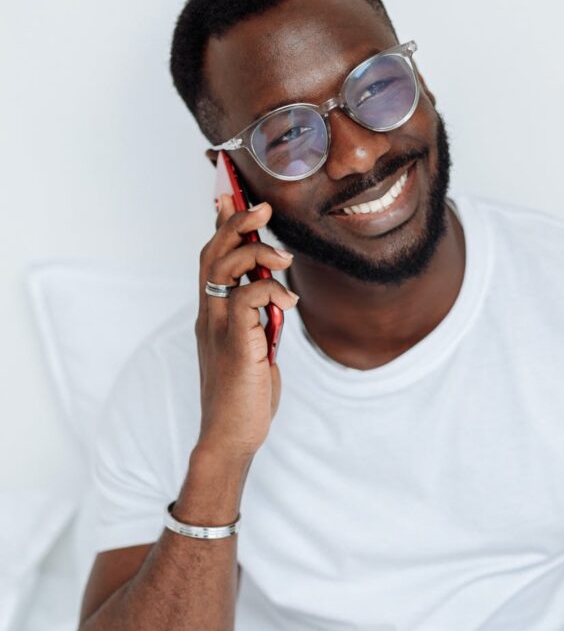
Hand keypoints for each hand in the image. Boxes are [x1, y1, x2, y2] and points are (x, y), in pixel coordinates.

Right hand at [195, 193, 298, 460]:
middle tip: (263, 207)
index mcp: (211, 314)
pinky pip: (248, 300)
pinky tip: (288, 302)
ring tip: (284, 258)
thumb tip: (274, 293)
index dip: (218, 225)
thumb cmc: (245, 394)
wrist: (231, 436)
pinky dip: (270, 290)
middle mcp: (209, 315)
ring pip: (225, 267)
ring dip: (257, 252)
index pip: (209, 258)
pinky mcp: (236, 344)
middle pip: (213, 252)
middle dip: (236, 222)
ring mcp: (218, 328)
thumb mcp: (254, 346)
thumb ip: (257, 318)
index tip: (228, 195)